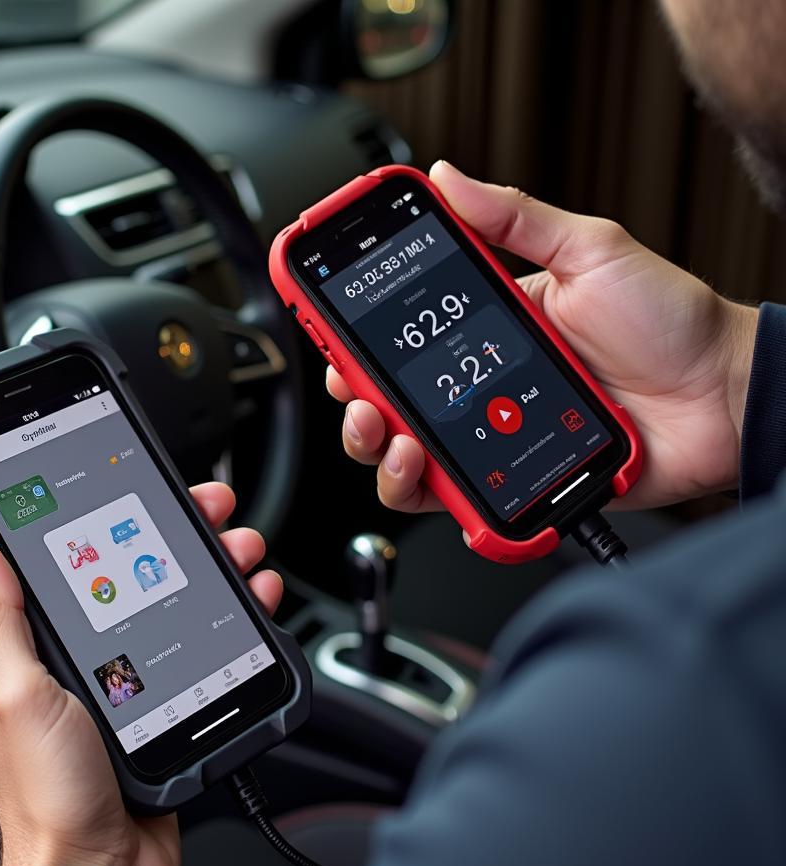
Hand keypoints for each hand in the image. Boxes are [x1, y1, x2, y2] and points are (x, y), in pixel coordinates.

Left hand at [0, 482, 281, 865]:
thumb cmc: (49, 798)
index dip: (103, 522)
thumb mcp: (18, 693)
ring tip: (241, 552)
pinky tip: (247, 604)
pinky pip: (194, 649)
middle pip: (127, 577)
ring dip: (208, 572)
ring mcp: (117, 685)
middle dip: (174, 539)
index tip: (138, 489)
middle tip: (212, 513)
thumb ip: (0, 618)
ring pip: (168, 606)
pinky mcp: (157, 708)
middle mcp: (69, 663)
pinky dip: (224, 621)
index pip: (62, 564)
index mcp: (22, 653)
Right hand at [332, 160, 758, 513]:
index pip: (402, 336)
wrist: (722, 397)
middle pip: (388, 404)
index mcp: (485, 330)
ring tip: (391, 435)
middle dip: (354, 399)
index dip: (354, 336)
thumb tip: (448, 178)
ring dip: (378, 451)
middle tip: (355, 388)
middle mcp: (479, 389)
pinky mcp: (509, 483)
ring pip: (405, 460)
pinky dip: (425, 495)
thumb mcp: (589, 251)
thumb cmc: (668, 324)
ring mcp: (490, 439)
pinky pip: (449, 502)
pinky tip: (425, 473)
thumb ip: (515, 218)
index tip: (328, 323)